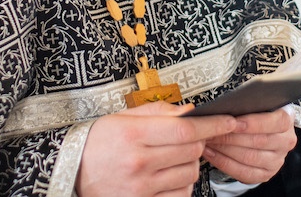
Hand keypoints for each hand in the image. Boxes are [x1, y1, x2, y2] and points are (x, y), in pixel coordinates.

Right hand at [76, 102, 238, 196]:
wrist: (71, 174)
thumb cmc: (98, 142)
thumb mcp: (122, 118)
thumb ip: (158, 112)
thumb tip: (190, 111)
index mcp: (133, 134)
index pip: (185, 129)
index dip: (212, 124)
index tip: (228, 120)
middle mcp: (138, 163)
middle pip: (192, 151)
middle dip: (198, 142)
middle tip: (186, 138)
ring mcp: (141, 188)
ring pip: (189, 174)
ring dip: (189, 164)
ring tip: (172, 158)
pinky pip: (180, 196)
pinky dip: (181, 185)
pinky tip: (168, 177)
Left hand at [202, 107, 296, 185]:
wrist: (262, 129)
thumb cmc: (255, 112)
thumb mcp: (256, 103)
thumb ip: (247, 103)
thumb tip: (226, 107)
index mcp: (287, 120)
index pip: (276, 122)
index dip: (254, 123)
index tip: (234, 122)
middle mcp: (286, 141)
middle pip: (259, 141)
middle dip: (231, 137)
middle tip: (211, 131)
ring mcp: (277, 160)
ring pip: (250, 158)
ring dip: (225, 150)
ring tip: (208, 141)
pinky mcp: (266, 174)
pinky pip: (244, 173)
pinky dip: (224, 164)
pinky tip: (211, 154)